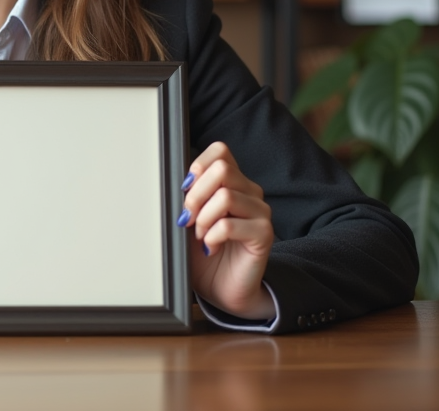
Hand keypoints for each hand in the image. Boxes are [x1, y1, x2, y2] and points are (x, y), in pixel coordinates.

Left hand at [178, 142, 274, 319]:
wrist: (222, 288)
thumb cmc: (203, 252)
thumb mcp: (189, 219)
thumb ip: (187, 196)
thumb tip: (174, 181)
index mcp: (233, 182)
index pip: (220, 151)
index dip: (197, 167)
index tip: (184, 191)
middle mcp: (250, 192)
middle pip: (222, 169)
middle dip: (195, 195)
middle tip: (187, 219)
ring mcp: (260, 212)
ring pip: (225, 196)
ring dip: (203, 219)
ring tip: (200, 236)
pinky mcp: (264, 234)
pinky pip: (229, 225)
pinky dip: (211, 237)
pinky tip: (210, 247)